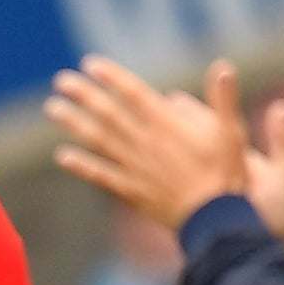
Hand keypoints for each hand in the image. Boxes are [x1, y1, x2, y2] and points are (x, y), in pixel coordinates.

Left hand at [49, 57, 283, 250]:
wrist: (216, 221)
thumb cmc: (227, 174)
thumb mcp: (232, 133)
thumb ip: (223, 99)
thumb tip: (223, 66)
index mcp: (168, 125)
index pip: (133, 94)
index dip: (112, 77)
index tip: (90, 64)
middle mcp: (146, 143)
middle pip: (109, 113)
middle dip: (84, 95)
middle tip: (60, 80)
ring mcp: (136, 168)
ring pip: (99, 141)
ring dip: (74, 123)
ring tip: (51, 108)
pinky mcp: (132, 192)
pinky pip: (102, 176)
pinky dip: (81, 166)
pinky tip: (61, 156)